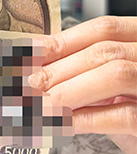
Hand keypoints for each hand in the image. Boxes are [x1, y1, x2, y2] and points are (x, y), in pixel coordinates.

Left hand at [29, 16, 136, 153]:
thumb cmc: (136, 110)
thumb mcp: (112, 86)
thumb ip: (86, 71)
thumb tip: (37, 66)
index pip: (104, 28)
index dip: (64, 39)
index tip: (30, 52)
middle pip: (104, 51)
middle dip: (60, 67)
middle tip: (27, 82)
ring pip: (116, 74)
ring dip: (69, 90)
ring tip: (38, 104)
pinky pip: (124, 115)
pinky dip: (85, 119)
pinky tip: (60, 125)